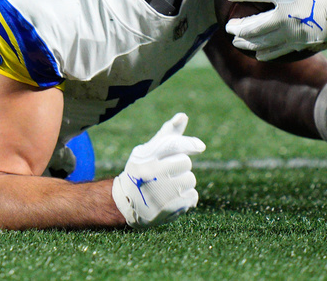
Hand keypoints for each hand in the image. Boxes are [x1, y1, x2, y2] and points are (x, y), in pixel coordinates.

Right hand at [111, 113, 205, 227]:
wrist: (126, 201)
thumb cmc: (141, 169)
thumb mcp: (148, 150)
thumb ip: (167, 135)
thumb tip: (183, 116)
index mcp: (144, 156)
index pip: (172, 145)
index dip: (188, 144)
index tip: (200, 147)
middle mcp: (150, 174)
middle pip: (185, 163)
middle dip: (181, 167)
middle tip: (168, 172)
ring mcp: (158, 193)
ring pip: (190, 180)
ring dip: (185, 182)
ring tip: (169, 186)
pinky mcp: (167, 209)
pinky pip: (193, 197)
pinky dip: (187, 198)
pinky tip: (173, 198)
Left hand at [221, 0, 326, 60]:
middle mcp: (288, 16)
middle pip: (255, 25)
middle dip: (238, 27)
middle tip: (228, 27)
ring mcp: (295, 32)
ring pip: (264, 41)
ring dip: (247, 42)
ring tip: (236, 40)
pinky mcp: (302, 43)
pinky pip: (280, 51)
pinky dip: (266, 53)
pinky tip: (257, 53)